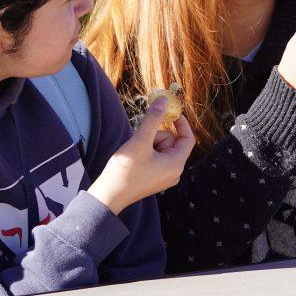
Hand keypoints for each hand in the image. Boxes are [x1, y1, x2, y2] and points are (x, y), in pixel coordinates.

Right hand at [88, 96, 197, 214]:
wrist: (108, 196)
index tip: (171, 112)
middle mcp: (174, 172)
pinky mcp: (155, 179)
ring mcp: (164, 177)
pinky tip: (133, 159)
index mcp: (176, 164)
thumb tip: (164, 100)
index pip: (188, 138)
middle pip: (172, 143)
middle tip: (141, 140)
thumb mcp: (140, 140)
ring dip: (149, 144)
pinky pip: (156, 158)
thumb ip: (153, 119)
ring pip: (162, 149)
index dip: (181, 123)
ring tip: (134, 152)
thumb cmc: (125, 170)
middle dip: (156, 136)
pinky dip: (146, 152)